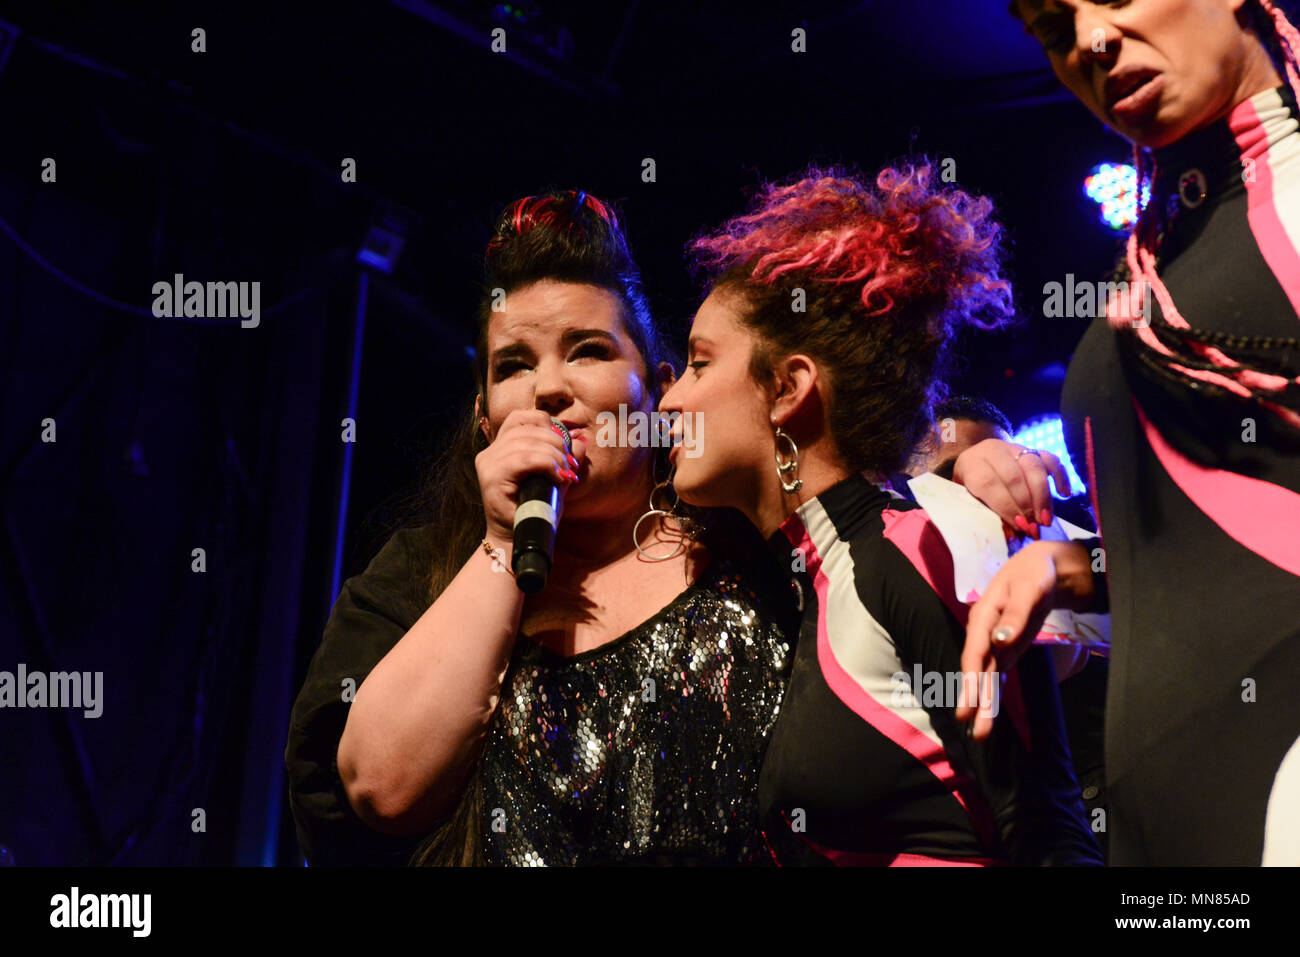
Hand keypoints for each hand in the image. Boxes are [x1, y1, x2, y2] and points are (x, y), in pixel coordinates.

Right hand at [475, 409, 582, 546]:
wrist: (520, 541)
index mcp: (501, 447)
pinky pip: (524, 459)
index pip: (521, 417)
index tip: (564, 444)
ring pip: (528, 442)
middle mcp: (490, 452)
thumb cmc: (536, 512)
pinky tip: (556, 476)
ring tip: (564, 472)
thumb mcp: (556, 479)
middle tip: (570, 464)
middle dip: (557, 442)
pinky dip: (545, 464)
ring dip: (553, 455)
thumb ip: (566, 458)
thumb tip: (582, 439)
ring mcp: (488, 463)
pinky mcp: (492, 477)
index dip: (546, 423)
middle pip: (527, 427)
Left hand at [951, 438, 1073, 538]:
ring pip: (1033, 466)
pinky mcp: (1031, 449)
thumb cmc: (970, 488)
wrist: (974, 462)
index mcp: (971, 463)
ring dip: (1043, 495)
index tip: (1020, 526)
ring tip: (1046, 519)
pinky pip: (1050, 458)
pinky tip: (1064, 494)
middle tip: (1035, 527)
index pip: (988, 483)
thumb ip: (988, 513)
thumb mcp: (970, 500)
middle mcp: (992, 450)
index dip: (1006, 507)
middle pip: (1014, 476)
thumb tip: (1013, 535)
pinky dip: (1060, 476)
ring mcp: (1013, 447)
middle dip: (1027, 505)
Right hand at [956, 540, 1093, 739]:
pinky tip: (988, 714)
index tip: (968, 705)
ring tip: (981, 733)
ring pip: (987, 677)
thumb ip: (1014, 615)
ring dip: (984, 703)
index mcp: (983, 616)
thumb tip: (1000, 641)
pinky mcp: (1008, 648)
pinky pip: (998, 675)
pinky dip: (992, 693)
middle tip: (974, 729)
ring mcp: (996, 643)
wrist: (1045, 568)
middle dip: (975, 700)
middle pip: (978, 670)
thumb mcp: (1029, 589)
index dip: (971, 679)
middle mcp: (985, 633)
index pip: (975, 652)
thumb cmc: (1034, 574)